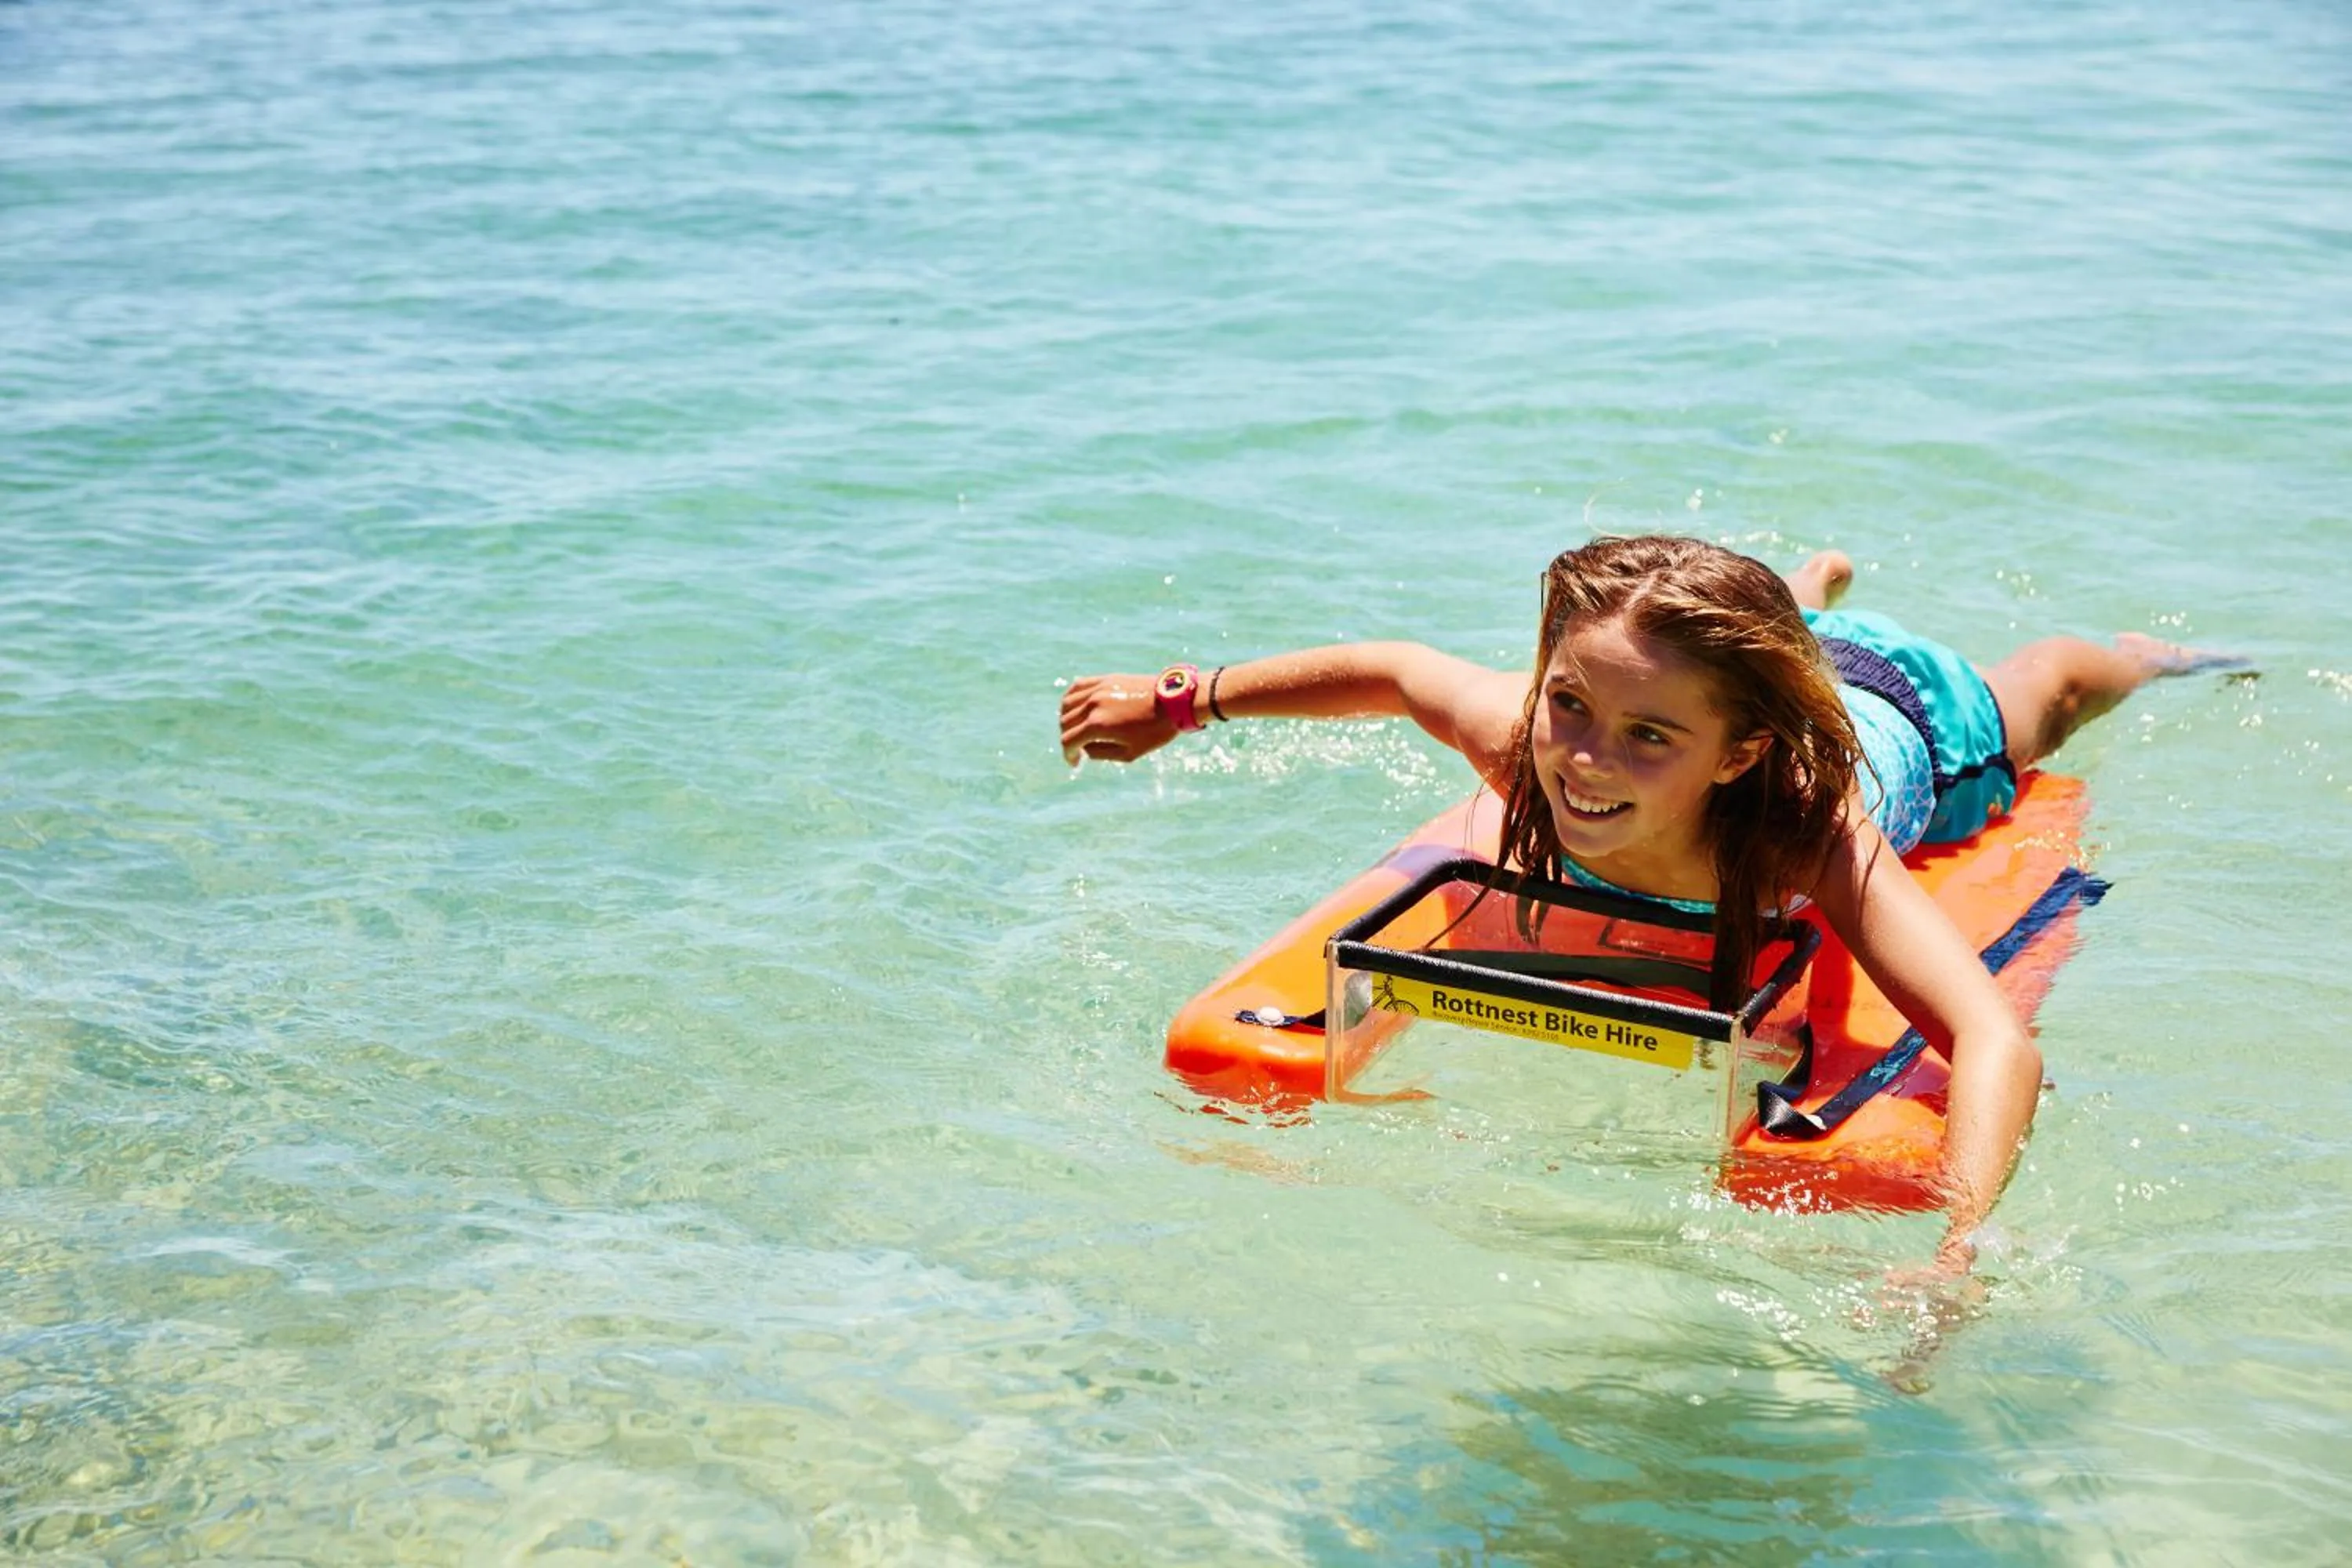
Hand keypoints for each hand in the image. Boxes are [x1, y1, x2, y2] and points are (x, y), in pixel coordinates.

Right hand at [1059, 673, 1176, 764]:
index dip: (1068, 755)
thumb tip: (1084, 749)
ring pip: (1067, 704)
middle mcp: (1093, 704)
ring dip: (1067, 719)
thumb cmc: (1156, 731)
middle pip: (1065, 723)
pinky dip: (1071, 698)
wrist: (1175, 701)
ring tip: (1077, 728)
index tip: (1075, 762)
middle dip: (1068, 739)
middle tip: (1078, 748)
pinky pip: (1078, 686)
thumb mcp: (1129, 753)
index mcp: (1098, 725)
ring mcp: (1098, 689)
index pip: (1068, 741)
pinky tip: (1076, 707)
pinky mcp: (1105, 679)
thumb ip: (1100, 753)